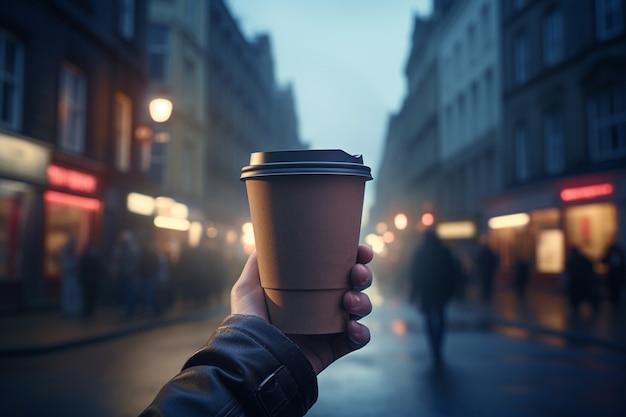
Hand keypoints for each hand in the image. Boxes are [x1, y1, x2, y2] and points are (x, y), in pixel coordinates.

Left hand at [231, 245, 373, 373]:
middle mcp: (323, 306)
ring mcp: (330, 328)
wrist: (252, 355)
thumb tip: (266, 237)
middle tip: (356, 273)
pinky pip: (359, 339)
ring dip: (363, 302)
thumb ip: (258, 262)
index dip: (356, 258)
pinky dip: (362, 332)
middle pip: (356, 285)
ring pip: (361, 309)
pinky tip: (352, 328)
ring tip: (348, 301)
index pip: (339, 268)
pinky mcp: (333, 349)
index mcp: (310, 288)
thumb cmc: (248, 320)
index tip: (362, 251)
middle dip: (364, 276)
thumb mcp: (247, 287)